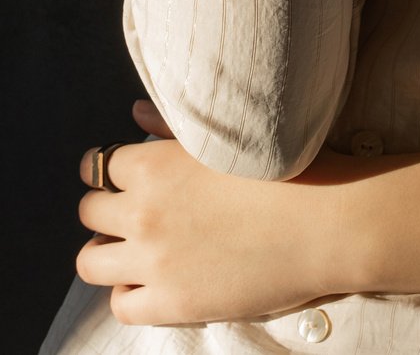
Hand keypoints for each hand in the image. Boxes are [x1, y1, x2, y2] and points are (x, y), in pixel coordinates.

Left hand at [76, 104, 352, 324]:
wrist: (329, 221)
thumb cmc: (287, 168)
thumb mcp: (227, 136)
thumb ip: (171, 125)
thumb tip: (132, 114)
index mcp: (154, 165)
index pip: (99, 166)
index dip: (110, 169)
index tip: (123, 174)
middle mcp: (144, 212)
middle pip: (89, 212)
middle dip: (106, 208)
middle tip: (133, 210)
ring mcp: (155, 262)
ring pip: (90, 262)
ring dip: (106, 252)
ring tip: (134, 248)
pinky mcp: (173, 303)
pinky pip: (121, 305)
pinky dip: (129, 292)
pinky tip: (153, 280)